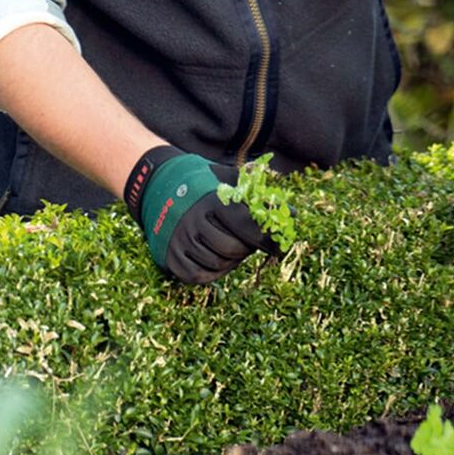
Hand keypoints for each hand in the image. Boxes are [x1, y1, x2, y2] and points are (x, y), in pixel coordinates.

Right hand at [125, 146, 276, 283]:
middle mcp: (194, 221)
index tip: (279, 247)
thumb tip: (294, 213)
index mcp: (212, 200)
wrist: (159, 185)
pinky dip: (214, 272)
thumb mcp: (227, 178)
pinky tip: (219, 260)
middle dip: (247, 249)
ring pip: (217, 263)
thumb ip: (260, 196)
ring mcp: (179, 240)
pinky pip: (199, 276)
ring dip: (232, 260)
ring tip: (233, 247)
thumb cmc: (203, 183)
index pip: (247, 226)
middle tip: (250, 243)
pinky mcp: (170, 256)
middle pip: (233, 249)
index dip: (267, 239)